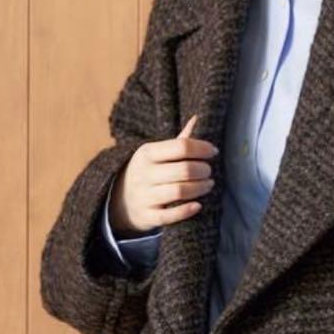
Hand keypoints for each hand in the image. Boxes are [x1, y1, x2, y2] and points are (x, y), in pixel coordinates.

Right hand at [108, 113, 217, 234]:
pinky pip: (170, 215)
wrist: (120, 201)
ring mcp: (144, 196)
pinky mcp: (148, 216)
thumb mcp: (157, 154)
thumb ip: (179, 141)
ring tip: (208, 185)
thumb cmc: (148, 173)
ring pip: (180, 191)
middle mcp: (144, 174)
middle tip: (209, 171)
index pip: (181, 147)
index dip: (202, 148)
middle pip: (184, 170)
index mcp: (147, 153)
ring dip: (200, 188)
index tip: (213, 152)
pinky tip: (198, 205)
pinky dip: (187, 210)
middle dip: (203, 170)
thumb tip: (197, 117)